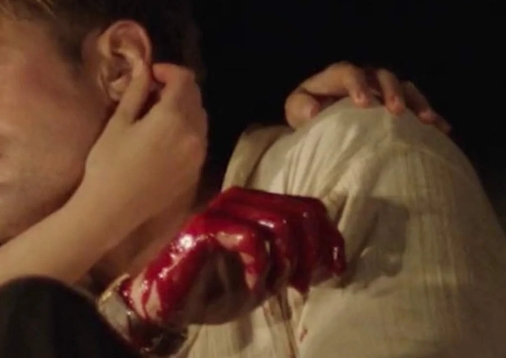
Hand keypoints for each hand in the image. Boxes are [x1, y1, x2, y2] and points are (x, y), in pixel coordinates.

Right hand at [78, 62, 207, 237]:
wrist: (112, 209)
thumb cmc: (108, 163)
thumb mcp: (119, 123)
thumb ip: (137, 92)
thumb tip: (144, 68)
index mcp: (174, 117)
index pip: (184, 79)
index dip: (168, 70)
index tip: (149, 74)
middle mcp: (194, 133)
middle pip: (196, 97)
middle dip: (177, 87)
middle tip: (152, 91)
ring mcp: (198, 154)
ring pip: (200, 118)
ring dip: (184, 108)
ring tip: (159, 113)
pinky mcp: (195, 170)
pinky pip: (198, 139)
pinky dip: (187, 129)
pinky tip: (166, 136)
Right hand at [118, 187, 345, 329]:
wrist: (170, 304)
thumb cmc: (214, 290)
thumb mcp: (268, 279)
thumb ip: (296, 263)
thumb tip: (334, 259)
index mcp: (256, 206)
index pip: (309, 206)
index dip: (330, 237)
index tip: (335, 269)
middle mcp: (241, 200)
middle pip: (301, 212)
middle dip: (312, 252)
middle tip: (303, 285)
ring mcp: (221, 210)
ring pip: (280, 223)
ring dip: (287, 261)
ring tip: (278, 286)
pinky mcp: (205, 226)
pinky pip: (251, 238)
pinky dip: (259, 267)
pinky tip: (253, 285)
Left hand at [284, 61, 450, 132]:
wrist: (320, 117)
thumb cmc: (308, 110)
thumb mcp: (296, 108)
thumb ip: (301, 107)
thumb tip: (313, 111)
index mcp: (340, 75)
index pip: (349, 73)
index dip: (357, 85)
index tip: (363, 103)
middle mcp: (366, 77)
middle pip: (383, 76)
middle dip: (392, 91)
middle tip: (397, 110)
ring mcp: (385, 89)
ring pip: (405, 88)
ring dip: (417, 102)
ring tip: (428, 121)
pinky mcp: (399, 104)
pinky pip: (418, 107)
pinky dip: (431, 117)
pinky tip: (443, 131)